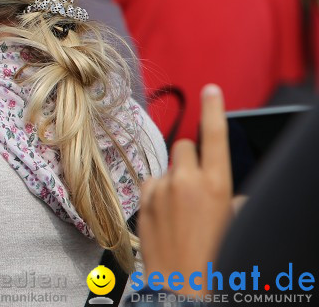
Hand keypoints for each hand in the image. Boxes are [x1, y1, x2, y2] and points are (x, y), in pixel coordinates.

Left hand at [138, 84, 233, 296]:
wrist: (184, 286)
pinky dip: (157, 192)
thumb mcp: (233, 225)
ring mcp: (161, 189)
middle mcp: (187, 181)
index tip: (211, 89)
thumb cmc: (214, 258)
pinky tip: (165, 215)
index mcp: (217, 185)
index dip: (214, 109)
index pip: (215, 136)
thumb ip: (232, 201)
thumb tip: (231, 195)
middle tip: (196, 183)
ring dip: (172, 179)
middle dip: (190, 158)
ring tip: (180, 210)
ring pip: (166, 167)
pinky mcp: (142, 200)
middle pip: (185, 147)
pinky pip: (151, 183)